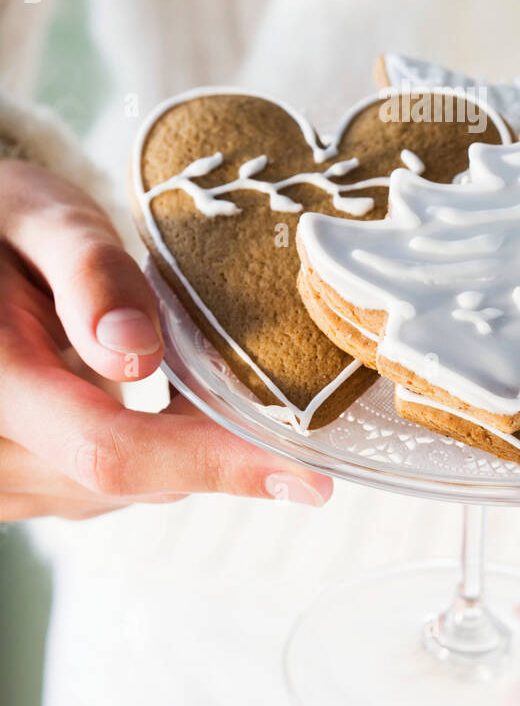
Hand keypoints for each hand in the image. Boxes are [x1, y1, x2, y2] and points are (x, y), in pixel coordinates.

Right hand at [0, 160, 331, 519]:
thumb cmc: (3, 223)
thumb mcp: (42, 217)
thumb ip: (87, 274)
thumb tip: (138, 348)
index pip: (108, 450)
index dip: (211, 464)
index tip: (305, 477)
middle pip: (129, 475)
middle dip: (214, 442)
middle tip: (278, 391)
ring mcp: (5, 478)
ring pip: (127, 488)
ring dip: (185, 443)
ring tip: (206, 372)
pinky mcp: (23, 484)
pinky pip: (108, 483)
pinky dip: (156, 445)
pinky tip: (171, 392)